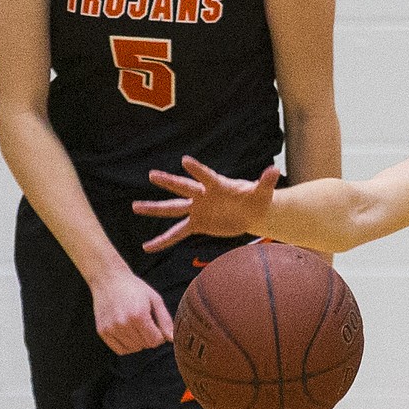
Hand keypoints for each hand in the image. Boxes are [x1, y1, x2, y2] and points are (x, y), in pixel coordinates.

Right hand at [90, 266, 174, 352]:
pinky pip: (120, 350)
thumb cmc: (135, 288)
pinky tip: (126, 331)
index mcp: (139, 315)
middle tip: (143, 321)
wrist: (109, 279)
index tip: (155, 323)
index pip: (156, 341)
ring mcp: (111, 329)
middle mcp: (123, 324)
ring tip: (134, 324)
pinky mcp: (103, 332)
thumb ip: (165, 320)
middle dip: (149, 336)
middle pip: (145, 345)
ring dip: (138, 341)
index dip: (159, 334)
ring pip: (133, 349)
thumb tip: (173, 340)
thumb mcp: (154, 299)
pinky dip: (126, 344)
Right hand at [134, 157, 280, 253]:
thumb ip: (266, 182)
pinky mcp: (197, 224)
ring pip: (173, 209)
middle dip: (169, 182)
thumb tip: (274, 170)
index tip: (184, 161)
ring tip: (135, 207)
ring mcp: (197, 209)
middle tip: (152, 175)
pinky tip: (147, 247)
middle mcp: (203, 195)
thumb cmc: (257, 198)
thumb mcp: (263, 192)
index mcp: (217, 185)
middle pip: (183, 188)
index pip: (206, 176)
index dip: (197, 170)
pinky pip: (177, 233)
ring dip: (155, 209)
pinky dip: (163, 241)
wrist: (252, 213)